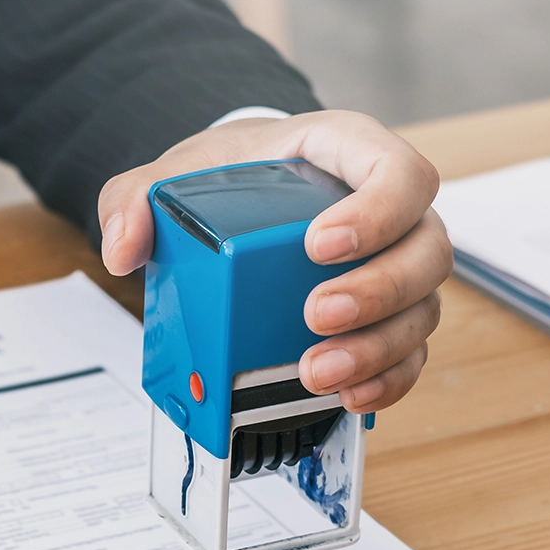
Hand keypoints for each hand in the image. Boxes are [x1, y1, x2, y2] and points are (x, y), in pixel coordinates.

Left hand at [97, 111, 451, 411]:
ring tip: (317, 371)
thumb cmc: (232, 175)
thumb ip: (136, 199)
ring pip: (423, 307)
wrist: (241, 197)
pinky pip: (411, 352)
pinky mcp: (391, 317)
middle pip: (425, 248)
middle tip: (314, 316)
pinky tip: (346, 395)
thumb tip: (123, 249)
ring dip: (377, 347)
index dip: (376, 211)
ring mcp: (398, 265)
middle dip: (376, 291)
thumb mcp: (174, 173)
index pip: (399, 173)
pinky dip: (386, 379)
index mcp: (350, 154)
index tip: (319, 244)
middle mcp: (393, 209)